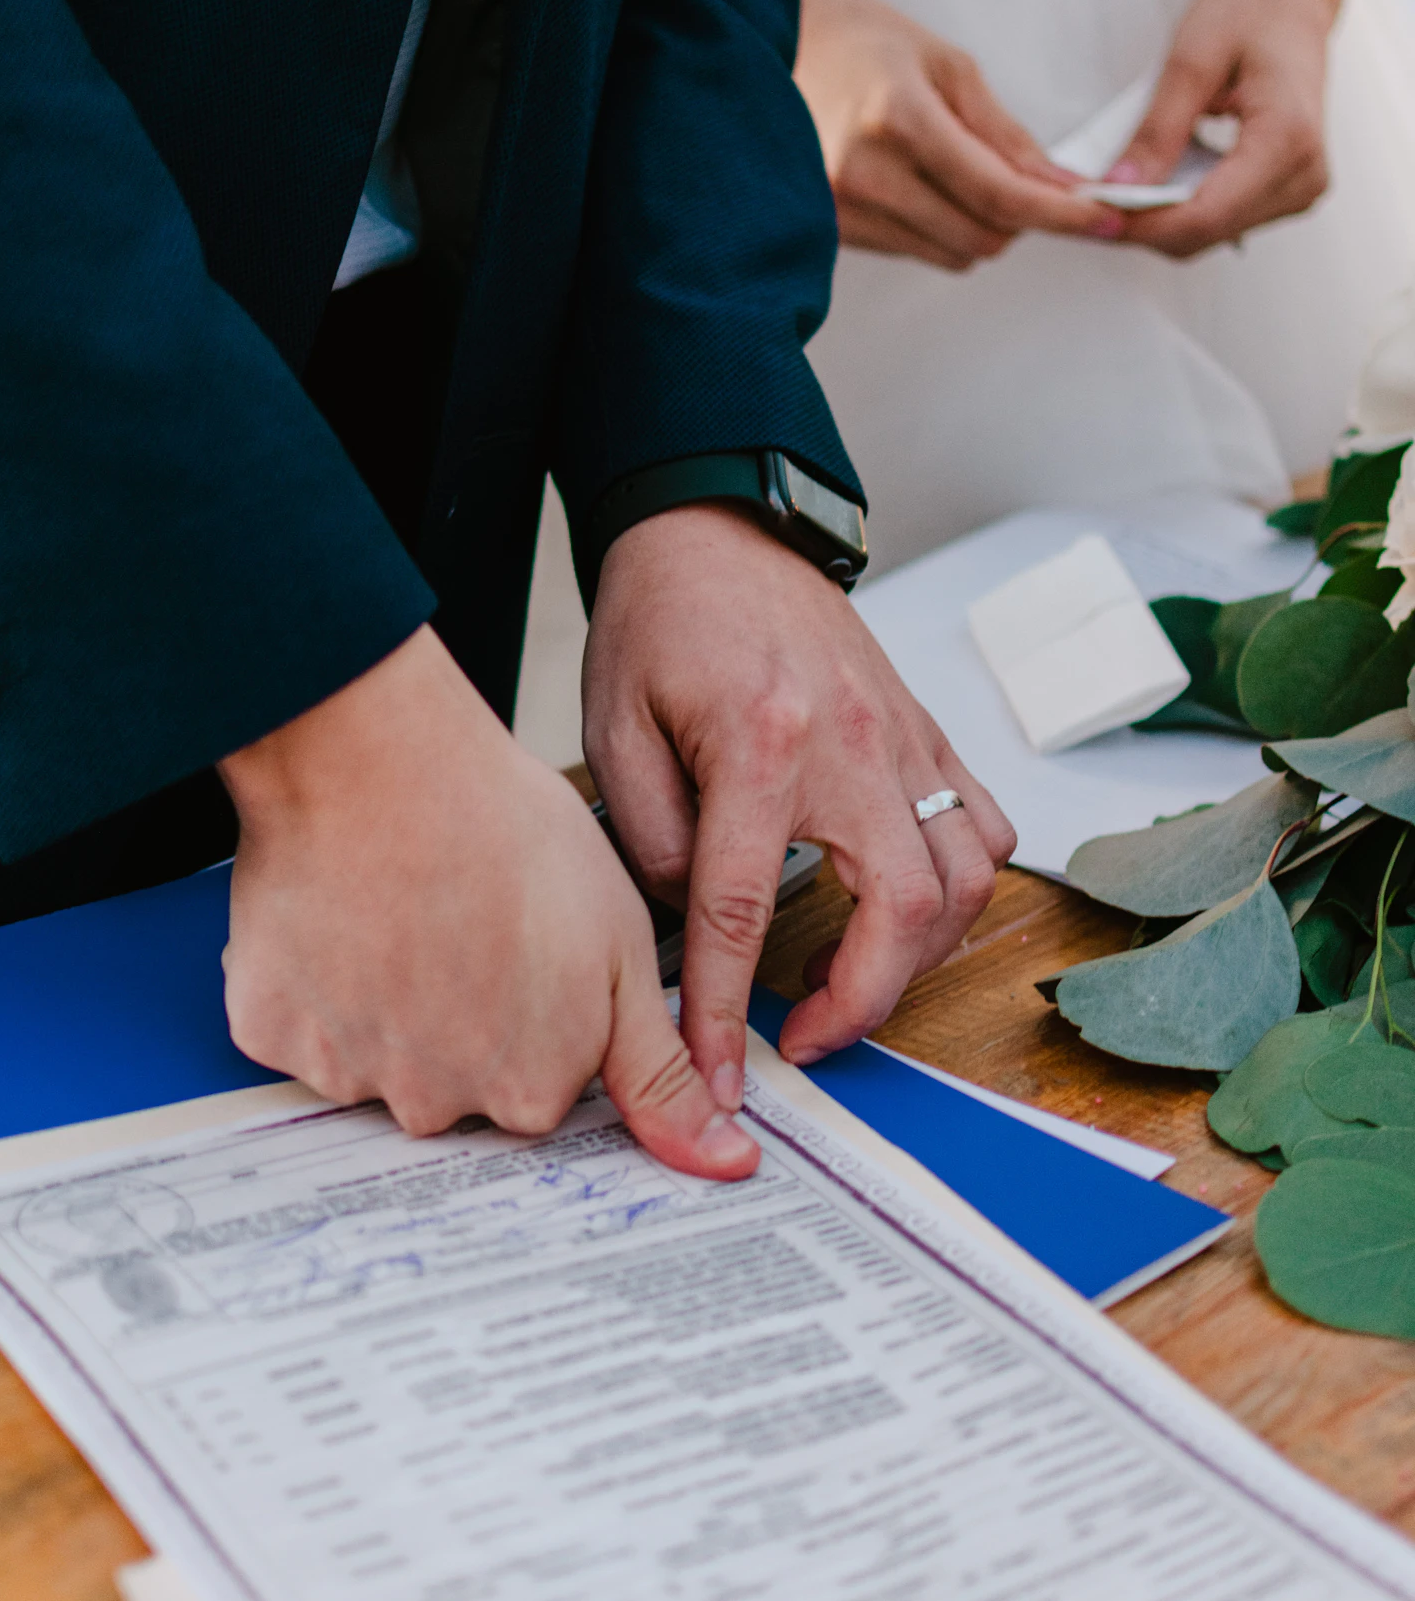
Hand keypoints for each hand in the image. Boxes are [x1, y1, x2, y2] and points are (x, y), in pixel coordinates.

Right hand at [218, 625, 756, 1177]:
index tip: (524, 948)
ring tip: (398, 905)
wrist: (379, 764)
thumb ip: (660, 1070)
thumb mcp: (621, 948)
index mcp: (530, 1092)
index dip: (539, 1008)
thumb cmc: (502, 833)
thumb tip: (724, 1164)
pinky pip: (297, 1024)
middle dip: (461, 1015)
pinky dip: (313, 978)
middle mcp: (438, 1106)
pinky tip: (339, 913)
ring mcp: (348, 1073)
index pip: (541, 1082)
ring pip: (374, 1053)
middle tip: (462, 919)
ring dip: (383, 997)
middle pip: (455, 1080)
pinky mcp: (271, 1032)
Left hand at [582, 505, 1015, 1098]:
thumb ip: (654, 836)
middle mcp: (853, 744)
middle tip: (808, 1039)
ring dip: (923, 954)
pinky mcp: (928, 730)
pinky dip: (963, 886)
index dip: (727, 1009)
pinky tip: (908, 910)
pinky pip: (984, 826)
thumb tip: (702, 918)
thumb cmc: (661, 621)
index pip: (743, 910)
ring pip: (968, 877)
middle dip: (863, 1002)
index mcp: (761, 744)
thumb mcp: (615, 728)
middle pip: (903, 909)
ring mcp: (907, 735)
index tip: (718, 1072)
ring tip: (856, 981)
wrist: (716, 528)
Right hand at [794, 0, 1121, 267]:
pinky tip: (920, 185)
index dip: (1058, 213)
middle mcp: (864, 174)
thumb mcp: (941, 63)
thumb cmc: (855, 41)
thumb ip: (1001, 132)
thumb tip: (1057, 184)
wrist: (772, 49)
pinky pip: (911, 251)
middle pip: (979, 236)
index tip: (1100, 218)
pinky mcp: (828, 232)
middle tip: (1023, 181)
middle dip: (1017, 218)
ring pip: (948, 253)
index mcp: (897, 118)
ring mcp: (839, 210)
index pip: (997, 191)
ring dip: (977, 225)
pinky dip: (936, 228)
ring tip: (958, 174)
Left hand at [1107, 0, 1332, 257]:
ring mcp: (1298, 189)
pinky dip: (1175, 208)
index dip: (1138, 223)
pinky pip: (1218, 219)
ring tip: (1113, 186)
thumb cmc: (1254, 8)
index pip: (1202, 216)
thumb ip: (1157, 130)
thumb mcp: (1192, 59)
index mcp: (1288, 139)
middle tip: (1085, 198)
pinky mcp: (1284, 191)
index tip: (1087, 212)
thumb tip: (1119, 187)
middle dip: (1138, 223)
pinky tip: (1149, 181)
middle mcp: (1303, 175)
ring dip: (1154, 219)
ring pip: (1206, 234)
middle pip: (1201, 233)